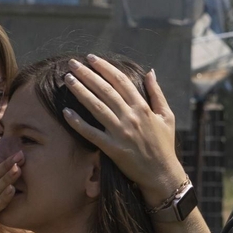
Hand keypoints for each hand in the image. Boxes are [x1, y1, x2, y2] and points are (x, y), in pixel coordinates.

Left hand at [60, 56, 188, 204]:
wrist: (162, 174)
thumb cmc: (164, 144)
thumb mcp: (167, 115)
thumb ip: (157, 93)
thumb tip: (150, 72)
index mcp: (143, 107)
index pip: (121, 81)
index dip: (105, 68)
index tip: (92, 58)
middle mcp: (131, 117)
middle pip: (105, 90)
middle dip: (87, 75)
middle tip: (73, 63)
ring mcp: (120, 132)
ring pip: (96, 107)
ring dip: (80, 91)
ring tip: (68, 79)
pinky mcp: (112, 148)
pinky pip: (91, 133)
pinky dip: (78, 123)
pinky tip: (66, 112)